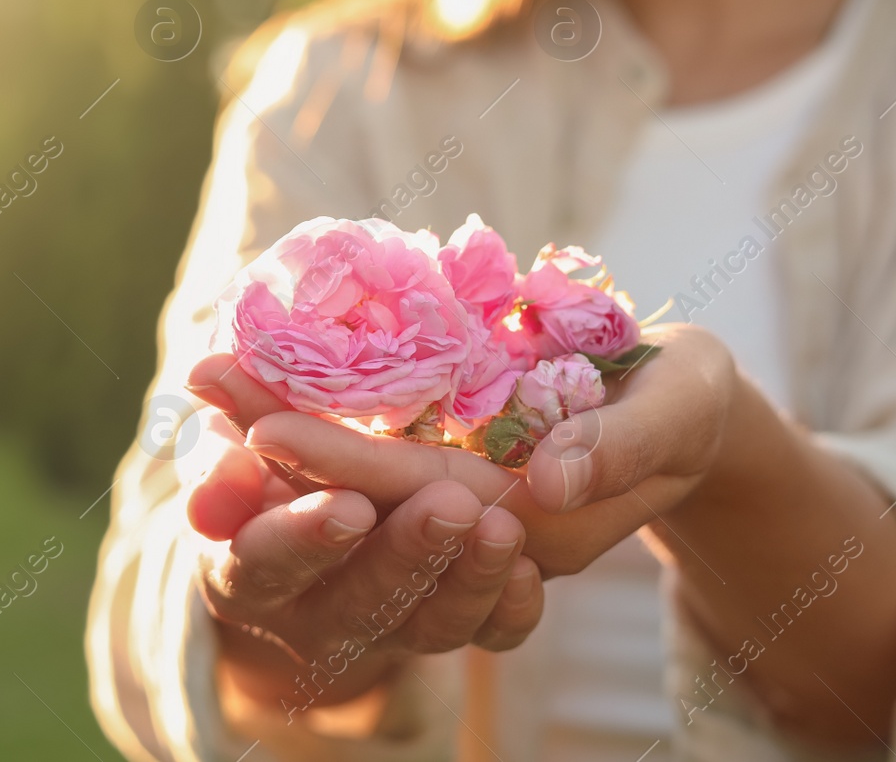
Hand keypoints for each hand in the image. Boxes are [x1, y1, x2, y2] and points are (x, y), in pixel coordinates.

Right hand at [181, 403, 545, 716]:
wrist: (307, 543)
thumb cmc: (262, 476)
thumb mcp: (229, 453)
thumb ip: (222, 421)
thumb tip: (202, 378)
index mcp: (249, 570)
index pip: (267, 563)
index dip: (303, 538)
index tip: (349, 505)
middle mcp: (316, 616)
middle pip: (360, 602)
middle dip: (406, 555)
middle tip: (451, 503)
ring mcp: (386, 631)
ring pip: (429, 627)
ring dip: (469, 579)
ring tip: (504, 526)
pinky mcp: (446, 627)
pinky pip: (486, 638)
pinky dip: (509, 610)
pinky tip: (529, 569)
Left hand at [187, 324, 735, 578]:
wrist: (694, 418)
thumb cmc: (696, 407)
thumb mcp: (679, 413)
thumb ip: (620, 449)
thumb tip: (544, 479)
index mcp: (533, 523)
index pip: (421, 498)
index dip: (342, 462)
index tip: (264, 425)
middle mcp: (481, 520)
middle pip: (366, 486)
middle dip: (281, 433)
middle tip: (199, 376)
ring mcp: (462, 495)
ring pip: (356, 467)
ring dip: (279, 419)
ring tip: (206, 372)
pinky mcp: (452, 461)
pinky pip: (370, 443)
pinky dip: (315, 410)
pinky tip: (255, 375)